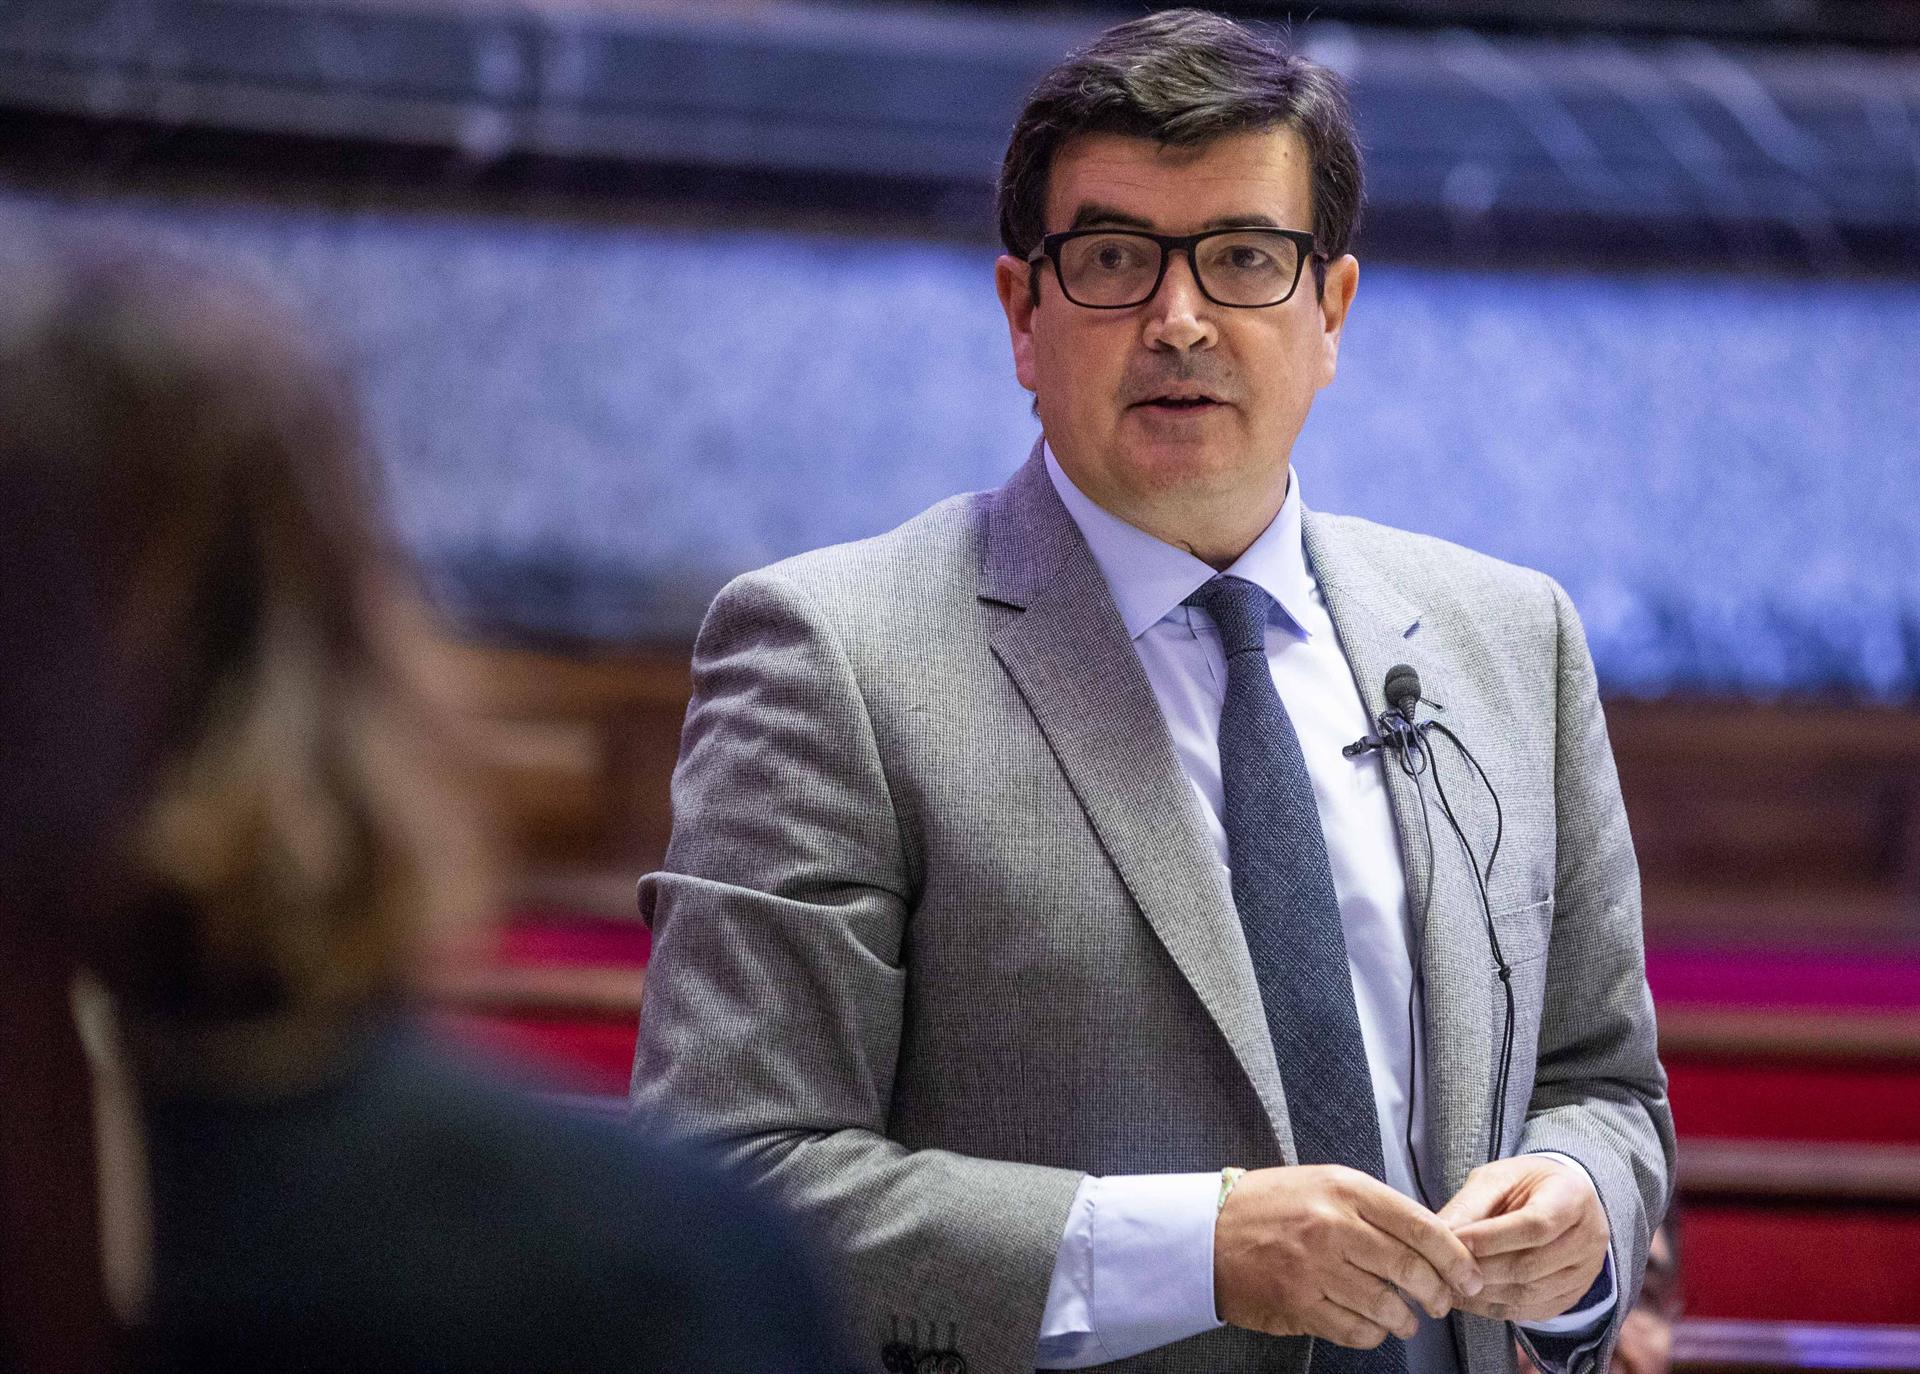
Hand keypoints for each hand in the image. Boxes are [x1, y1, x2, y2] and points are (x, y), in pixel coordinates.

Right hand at [1214, 1165, 1483, 1348]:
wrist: (1205, 1231)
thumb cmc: (1267, 1206)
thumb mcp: (1322, 1183)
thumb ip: (1371, 1206)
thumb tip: (1428, 1238)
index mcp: (1345, 1189)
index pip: (1421, 1225)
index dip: (1455, 1256)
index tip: (1470, 1274)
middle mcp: (1333, 1224)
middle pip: (1411, 1268)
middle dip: (1438, 1293)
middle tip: (1442, 1302)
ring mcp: (1315, 1266)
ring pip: (1387, 1305)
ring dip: (1406, 1319)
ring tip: (1406, 1319)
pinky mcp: (1299, 1303)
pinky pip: (1356, 1330)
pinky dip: (1373, 1334)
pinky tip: (1373, 1327)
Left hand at [1437, 1156, 1608, 1323]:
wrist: (1559, 1200)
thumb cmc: (1525, 1185)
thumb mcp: (1498, 1178)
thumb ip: (1471, 1204)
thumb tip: (1439, 1232)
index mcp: (1572, 1197)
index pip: (1537, 1225)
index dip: (1494, 1237)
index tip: (1457, 1240)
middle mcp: (1588, 1239)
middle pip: (1531, 1264)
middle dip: (1482, 1268)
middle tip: (1443, 1267)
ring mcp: (1584, 1273)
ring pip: (1530, 1293)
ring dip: (1483, 1292)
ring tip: (1448, 1283)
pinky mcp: (1572, 1296)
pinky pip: (1531, 1310)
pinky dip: (1494, 1307)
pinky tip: (1468, 1298)